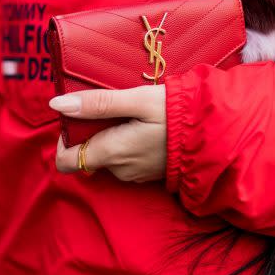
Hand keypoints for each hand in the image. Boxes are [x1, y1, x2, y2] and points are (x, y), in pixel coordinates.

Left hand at [49, 85, 166, 182]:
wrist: (215, 134)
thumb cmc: (177, 114)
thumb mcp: (138, 100)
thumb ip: (97, 103)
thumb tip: (58, 104)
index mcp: (111, 152)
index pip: (65, 161)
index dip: (64, 140)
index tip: (77, 118)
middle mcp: (120, 169)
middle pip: (87, 154)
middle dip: (92, 132)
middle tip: (111, 107)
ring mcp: (135, 174)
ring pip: (107, 156)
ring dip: (111, 136)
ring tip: (131, 113)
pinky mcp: (148, 173)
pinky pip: (125, 159)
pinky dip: (126, 143)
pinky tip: (143, 126)